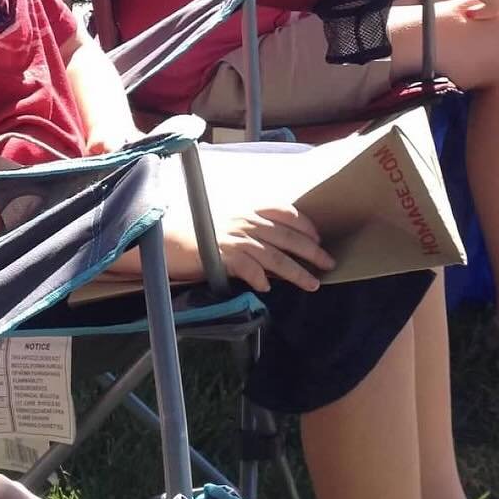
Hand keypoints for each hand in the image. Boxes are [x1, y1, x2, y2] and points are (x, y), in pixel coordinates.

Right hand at [211, 200, 334, 293]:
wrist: (169, 238)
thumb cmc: (200, 232)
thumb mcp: (230, 223)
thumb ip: (252, 230)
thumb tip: (276, 247)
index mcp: (249, 210)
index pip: (286, 212)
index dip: (305, 225)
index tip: (318, 238)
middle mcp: (246, 221)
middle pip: (288, 236)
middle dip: (312, 251)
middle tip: (328, 263)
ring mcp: (236, 238)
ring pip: (275, 256)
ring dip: (296, 272)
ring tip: (311, 284)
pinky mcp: (223, 255)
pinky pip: (249, 269)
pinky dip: (261, 278)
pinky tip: (267, 288)